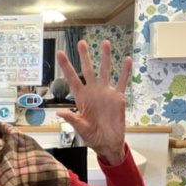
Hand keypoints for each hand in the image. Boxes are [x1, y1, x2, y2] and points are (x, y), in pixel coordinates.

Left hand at [56, 40, 131, 165]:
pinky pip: (122, 82)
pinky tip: (126, 59)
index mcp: (81, 98)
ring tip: (105, 43)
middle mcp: (93, 92)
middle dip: (84, 56)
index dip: (66, 66)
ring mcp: (106, 93)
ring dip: (105, 58)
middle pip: (88, 70)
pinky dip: (124, 71)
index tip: (60, 53)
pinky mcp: (118, 97)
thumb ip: (72, 119)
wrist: (108, 142)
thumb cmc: (92, 136)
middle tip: (81, 42)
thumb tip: (59, 113)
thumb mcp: (80, 128)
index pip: (72, 79)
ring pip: (105, 71)